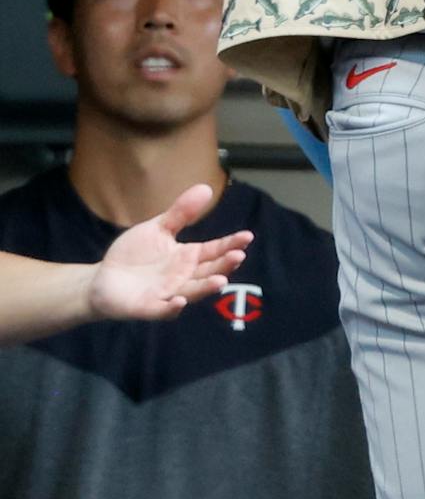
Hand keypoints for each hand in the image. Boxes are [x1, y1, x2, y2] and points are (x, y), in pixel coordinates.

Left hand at [86, 184, 252, 323]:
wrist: (103, 278)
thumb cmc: (134, 254)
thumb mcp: (158, 229)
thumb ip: (181, 213)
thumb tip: (207, 188)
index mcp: (188, 257)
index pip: (215, 250)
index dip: (230, 244)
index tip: (247, 236)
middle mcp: (183, 276)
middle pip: (209, 271)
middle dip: (224, 265)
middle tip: (238, 256)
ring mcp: (168, 293)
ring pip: (192, 292)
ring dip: (206, 288)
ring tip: (220, 281)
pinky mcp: (148, 307)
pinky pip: (162, 310)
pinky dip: (172, 308)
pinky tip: (179, 301)